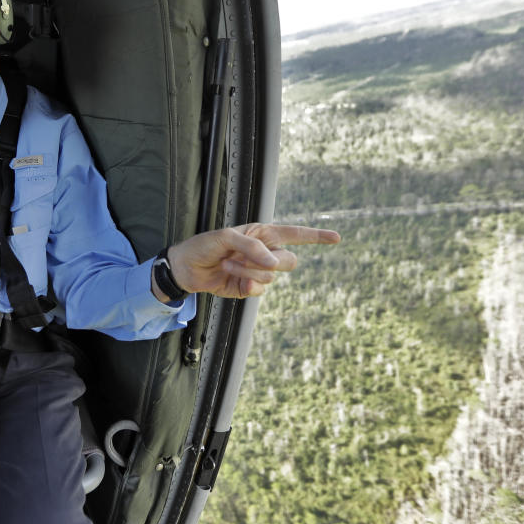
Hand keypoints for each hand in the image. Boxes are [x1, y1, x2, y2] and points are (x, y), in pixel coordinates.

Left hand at [163, 223, 339, 299]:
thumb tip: (273, 262)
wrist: (186, 268)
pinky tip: (230, 277)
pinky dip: (246, 283)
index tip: (337, 238)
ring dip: (248, 271)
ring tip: (227, 264)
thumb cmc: (204, 245)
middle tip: (247, 257)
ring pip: (272, 277)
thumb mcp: (225, 237)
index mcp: (263, 234)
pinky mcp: (249, 288)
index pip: (295, 234)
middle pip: (289, 260)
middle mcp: (264, 252)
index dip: (317, 236)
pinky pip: (260, 289)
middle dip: (272, 262)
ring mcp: (258, 271)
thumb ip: (252, 246)